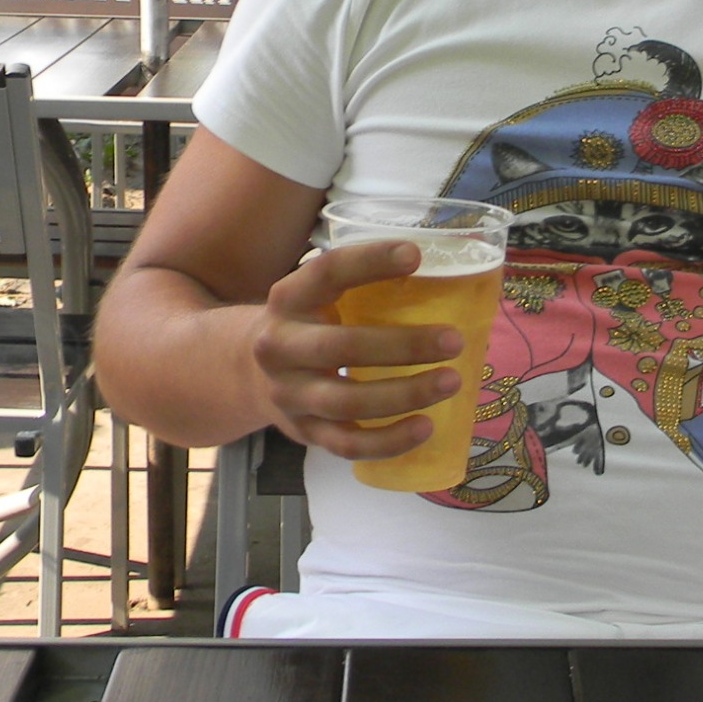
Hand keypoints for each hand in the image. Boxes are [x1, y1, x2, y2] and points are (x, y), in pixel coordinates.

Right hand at [248, 239, 464, 460]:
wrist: (248, 374)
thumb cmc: (307, 325)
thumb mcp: (315, 297)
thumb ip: (361, 288)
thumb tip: (449, 276)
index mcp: (288, 299)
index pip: (326, 273)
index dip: (369, 262)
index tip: (416, 255)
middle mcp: (281, 346)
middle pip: (342, 347)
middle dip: (403, 345)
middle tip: (454, 341)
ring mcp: (290, 395)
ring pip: (348, 402)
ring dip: (405, 394)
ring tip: (451, 382)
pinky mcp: (305, 432)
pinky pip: (348, 445)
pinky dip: (390, 441)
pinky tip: (426, 427)